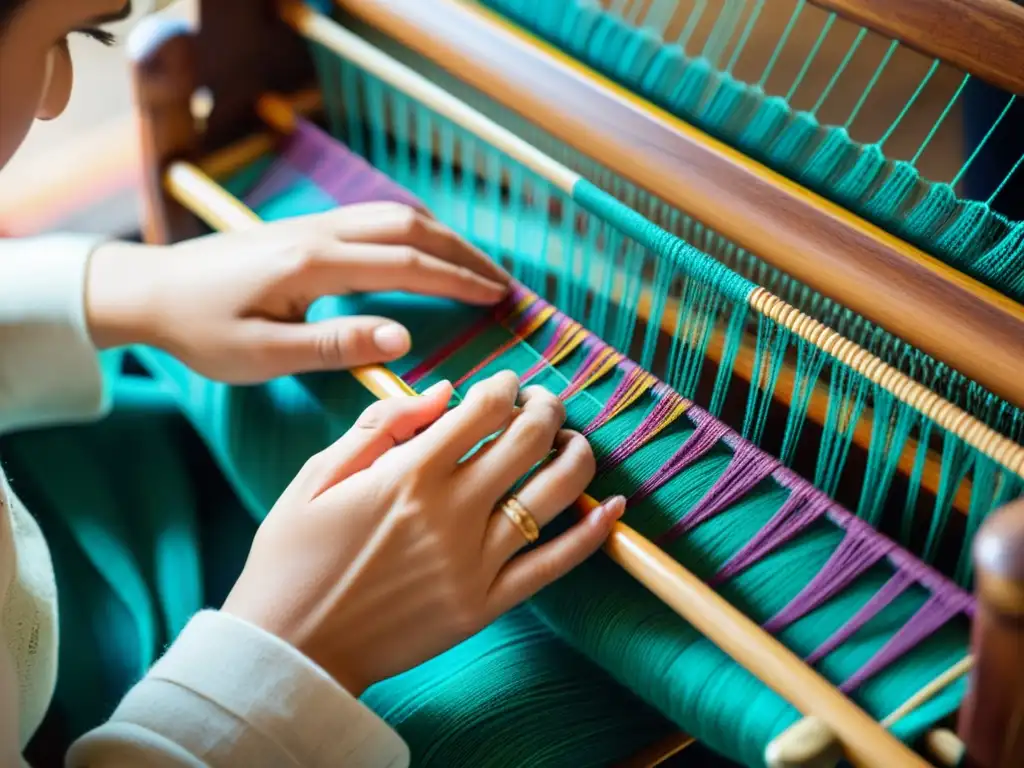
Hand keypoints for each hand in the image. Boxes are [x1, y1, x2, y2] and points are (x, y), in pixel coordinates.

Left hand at [85, 203, 508, 382]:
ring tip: (476, 266)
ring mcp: (314, 223)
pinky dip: (415, 232)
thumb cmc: (201, 331)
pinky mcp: (307, 227)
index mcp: (315, 265)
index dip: (459, 280)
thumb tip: (404, 337)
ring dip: (443, 237)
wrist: (149, 289)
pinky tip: (426, 251)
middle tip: (503, 282)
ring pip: (395, 215)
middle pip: (411, 227)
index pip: (406, 265)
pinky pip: (376, 218)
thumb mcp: (263, 354)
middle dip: (464, 252)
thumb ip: (335, 345)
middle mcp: (321, 232)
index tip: (499, 298)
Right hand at [222, 372, 624, 695]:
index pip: (484, 409)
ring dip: (575, 456)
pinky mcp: (485, 605)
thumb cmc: (291, 558)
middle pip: (527, 440)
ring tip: (572, 441)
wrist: (290, 649)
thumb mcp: (317, 477)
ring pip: (553, 494)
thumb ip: (381, 427)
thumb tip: (444, 391)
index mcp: (408, 474)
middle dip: (545, 408)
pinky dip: (591, 534)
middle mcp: (450, 512)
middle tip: (543, 402)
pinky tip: (611, 507)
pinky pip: (554, 565)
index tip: (506, 383)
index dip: (504, 385)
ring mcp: (474, 562)